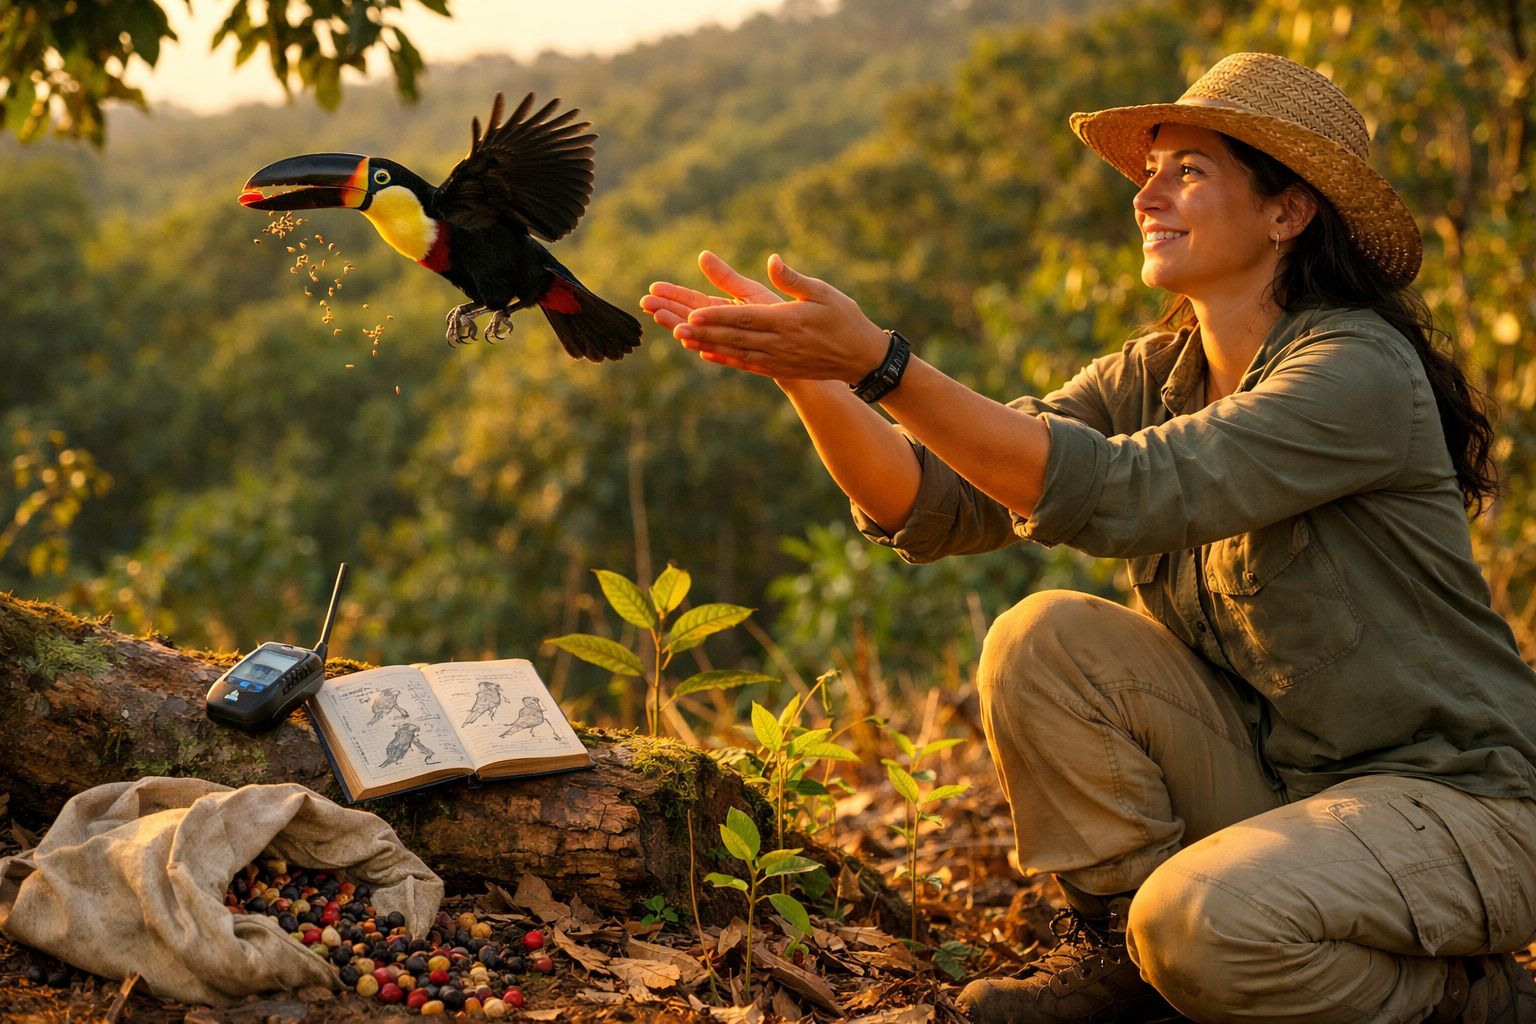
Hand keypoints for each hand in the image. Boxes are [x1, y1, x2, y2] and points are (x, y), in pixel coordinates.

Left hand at [645, 252, 889, 381]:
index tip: (693, 314)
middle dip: (702, 331)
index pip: (745, 319)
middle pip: (733, 336)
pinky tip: (705, 354)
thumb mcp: (824, 293)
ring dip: (706, 344)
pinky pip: (745, 364)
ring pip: (734, 351)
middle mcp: (778, 343)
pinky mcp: (778, 368)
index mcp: (787, 321)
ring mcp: (776, 359)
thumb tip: (772, 260)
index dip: (717, 317)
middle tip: (674, 325)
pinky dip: (724, 359)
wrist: (861, 358)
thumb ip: (794, 279)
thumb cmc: (845, 319)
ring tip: (680, 338)